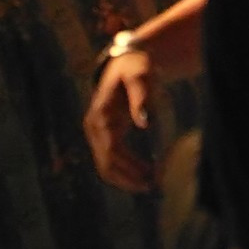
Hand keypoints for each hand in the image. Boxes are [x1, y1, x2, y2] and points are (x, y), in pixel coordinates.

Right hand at [86, 39, 158, 192]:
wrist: (126, 62)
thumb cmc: (135, 66)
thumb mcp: (140, 74)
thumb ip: (142, 95)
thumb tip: (144, 123)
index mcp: (100, 114)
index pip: (111, 150)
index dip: (129, 167)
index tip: (150, 176)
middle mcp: (94, 126)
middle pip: (106, 164)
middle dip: (129, 178)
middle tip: (154, 186)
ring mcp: (97, 133)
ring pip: (106, 167)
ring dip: (127, 178)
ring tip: (152, 184)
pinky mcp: (105, 136)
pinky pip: (112, 160)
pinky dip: (127, 171)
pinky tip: (145, 174)